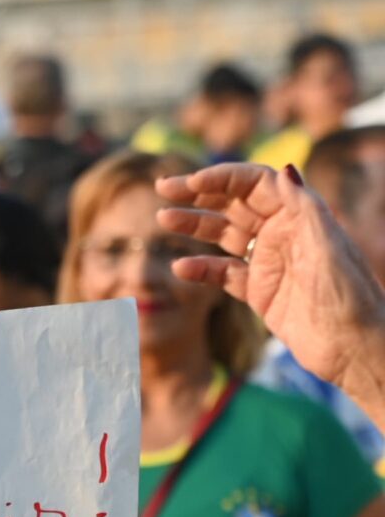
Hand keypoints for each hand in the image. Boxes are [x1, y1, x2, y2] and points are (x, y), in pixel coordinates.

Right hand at [156, 164, 384, 403]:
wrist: (353, 348)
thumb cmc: (348, 298)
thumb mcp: (328, 248)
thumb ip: (305, 208)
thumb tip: (284, 168)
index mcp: (301, 217)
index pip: (256, 184)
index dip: (222, 178)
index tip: (191, 183)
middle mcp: (283, 234)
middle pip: (235, 204)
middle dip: (199, 194)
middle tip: (163, 188)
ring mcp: (270, 262)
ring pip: (225, 235)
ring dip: (194, 225)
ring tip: (163, 219)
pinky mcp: (260, 291)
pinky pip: (224, 273)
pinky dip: (201, 268)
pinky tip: (180, 268)